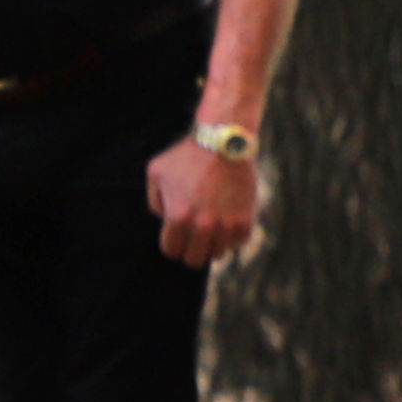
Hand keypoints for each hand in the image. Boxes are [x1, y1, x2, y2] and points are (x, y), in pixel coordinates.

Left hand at [148, 132, 262, 267]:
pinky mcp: (246, 220)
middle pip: (194, 260)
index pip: (171, 251)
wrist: (224, 142)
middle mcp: (203, 226)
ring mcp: (227, 225)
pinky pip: (237, 243)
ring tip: (210, 227)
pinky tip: (225, 222)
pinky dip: (231, 237)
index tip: (175, 235)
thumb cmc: (186, 156)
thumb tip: (165, 221)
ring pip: (216, 254)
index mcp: (178, 217)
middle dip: (190, 249)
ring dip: (211, 244)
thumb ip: (155, 202)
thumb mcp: (156, 174)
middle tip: (192, 237)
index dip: (171, 244)